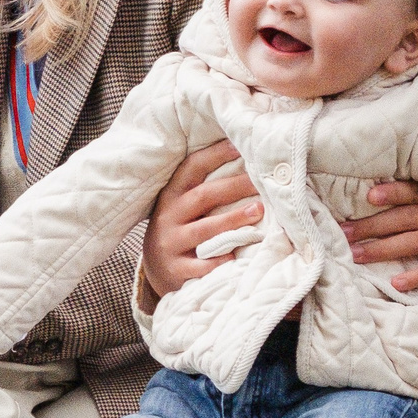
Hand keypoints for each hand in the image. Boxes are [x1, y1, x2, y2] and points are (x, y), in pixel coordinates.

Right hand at [141, 142, 262, 301]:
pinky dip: (220, 261)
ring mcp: (170, 244)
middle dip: (234, 187)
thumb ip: (201, 190)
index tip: (238, 146)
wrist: (156, 271)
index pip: (191, 168)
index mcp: (170, 196)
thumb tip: (244, 163)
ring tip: (258, 211)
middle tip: (261, 183)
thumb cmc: (179, 231)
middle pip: (202, 196)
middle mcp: (168, 217)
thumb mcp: (180, 208)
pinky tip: (238, 256)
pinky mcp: (176, 270)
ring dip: (233, 219)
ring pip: (204, 230)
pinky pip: (201, 266)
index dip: (214, 155)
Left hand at [342, 181, 417, 292]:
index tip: (368, 196)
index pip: (415, 192)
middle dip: (371, 226)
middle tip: (343, 232)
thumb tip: (394, 204)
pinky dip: (416, 276)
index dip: (393, 193)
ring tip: (356, 256)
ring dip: (383, 249)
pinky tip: (396, 284)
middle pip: (404, 218)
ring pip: (413, 242)